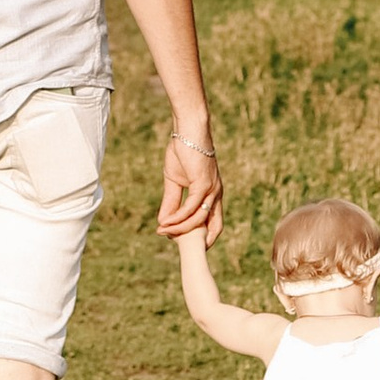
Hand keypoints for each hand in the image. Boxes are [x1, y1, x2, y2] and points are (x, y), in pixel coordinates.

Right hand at [157, 124, 223, 238]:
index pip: (214, 222)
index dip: (204, 236)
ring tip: (162, 231)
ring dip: (179, 228)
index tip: (187, 244)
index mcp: (213, 194)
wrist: (188, 130)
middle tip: (180, 249)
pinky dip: (177, 217)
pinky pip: (190, 207)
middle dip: (200, 241)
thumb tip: (163, 222)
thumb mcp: (175, 181)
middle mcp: (216, 194)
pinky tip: (165, 221)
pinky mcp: (203, 184)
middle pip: (214, 226)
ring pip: (197, 218)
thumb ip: (171, 202)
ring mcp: (212, 190)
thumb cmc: (183, 152)